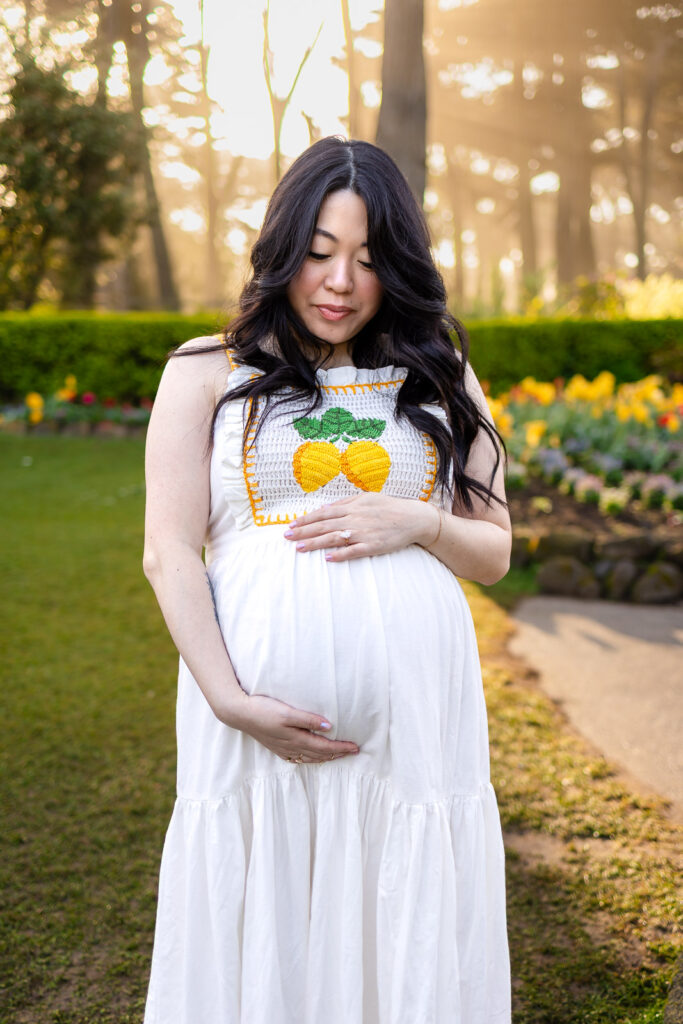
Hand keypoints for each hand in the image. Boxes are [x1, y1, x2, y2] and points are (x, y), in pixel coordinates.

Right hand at [226, 691, 359, 762]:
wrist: (239, 714)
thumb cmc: (264, 709)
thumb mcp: (288, 712)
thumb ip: (309, 719)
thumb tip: (329, 727)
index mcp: (297, 738)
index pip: (325, 746)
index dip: (341, 748)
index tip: (355, 747)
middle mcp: (292, 747)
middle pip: (319, 754)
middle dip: (337, 754)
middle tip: (353, 752)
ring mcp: (283, 749)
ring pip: (309, 758)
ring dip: (325, 757)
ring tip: (337, 756)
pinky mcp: (276, 747)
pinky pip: (298, 758)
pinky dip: (309, 759)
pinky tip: (310, 758)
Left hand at [284, 493, 439, 560]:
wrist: (413, 518)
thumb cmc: (389, 507)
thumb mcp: (366, 498)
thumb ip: (345, 503)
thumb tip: (325, 507)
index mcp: (352, 506)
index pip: (323, 513)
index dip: (306, 519)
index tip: (291, 525)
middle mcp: (355, 518)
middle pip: (324, 525)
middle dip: (303, 531)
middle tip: (286, 537)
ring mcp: (363, 533)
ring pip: (334, 538)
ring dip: (315, 543)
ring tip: (299, 548)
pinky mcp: (373, 545)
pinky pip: (354, 551)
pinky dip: (341, 554)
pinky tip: (328, 558)